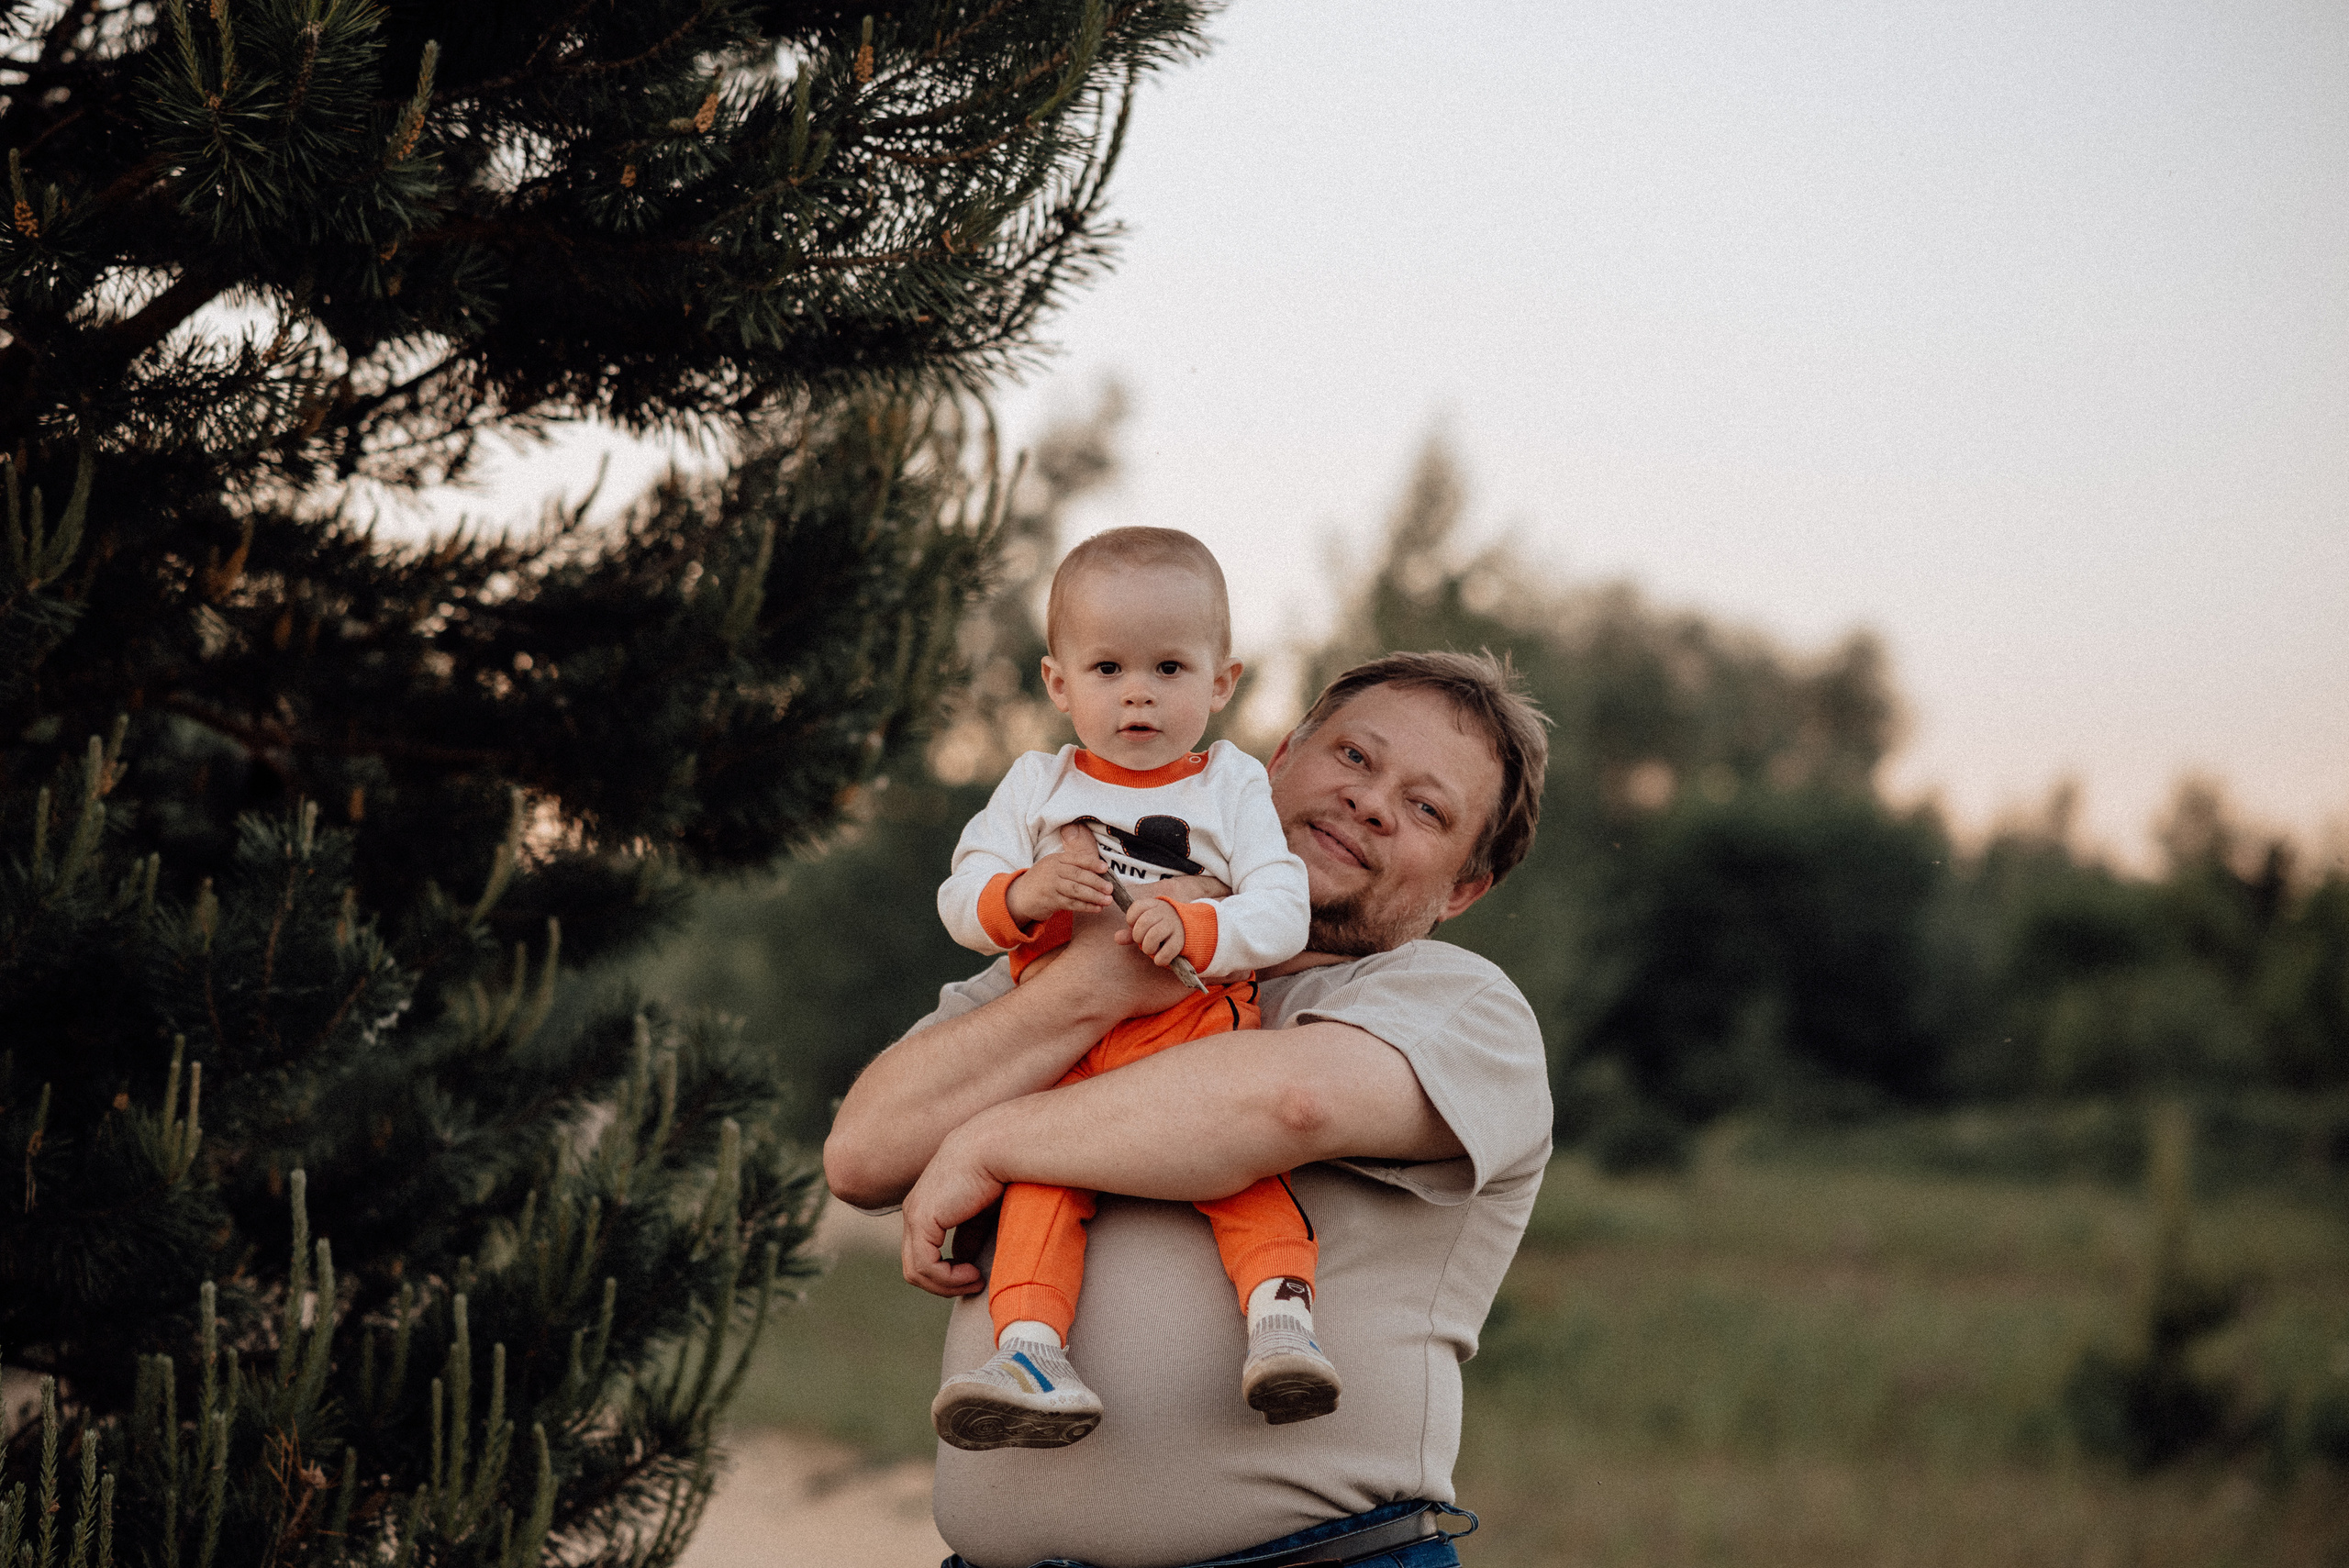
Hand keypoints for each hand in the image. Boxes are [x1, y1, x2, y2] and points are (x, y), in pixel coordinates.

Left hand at [901, 1127, 1004, 1297]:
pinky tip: (972, 1273)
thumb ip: (969, 1234)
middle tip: (974, 1283)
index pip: (924, 1251)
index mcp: (926, 1205)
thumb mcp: (981, 1211)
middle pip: (915, 1265)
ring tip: (974, 1280)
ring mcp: (914, 1215)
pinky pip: (924, 1266)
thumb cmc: (997, 1170)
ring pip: (915, 1271)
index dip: (948, 1271)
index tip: (976, 1273)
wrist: (995, 1145)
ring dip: (947, 1285)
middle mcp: (914, 1210)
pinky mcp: (921, 1219)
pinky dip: (947, 1279)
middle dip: (944, 1283)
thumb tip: (964, 1259)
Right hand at [1005, 825, 1114, 925]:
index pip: (1077, 859)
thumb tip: (1099, 871)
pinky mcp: (1049, 900)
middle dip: (1097, 882)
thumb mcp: (1053, 867)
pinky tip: (1096, 909)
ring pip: (1076, 890)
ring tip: (1107, 900)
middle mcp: (1053, 870)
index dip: (1092, 863)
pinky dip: (1085, 906)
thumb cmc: (1042, 881)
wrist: (1018, 896)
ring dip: (1094, 896)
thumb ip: (1071, 867)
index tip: (1106, 869)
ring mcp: (1050, 885)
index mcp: (1056, 859)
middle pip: (1079, 875)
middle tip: (1110, 889)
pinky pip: (1071, 904)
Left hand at [1125, 897, 1187, 967]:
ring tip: (1151, 950)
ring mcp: (1175, 925)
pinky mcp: (1182, 940)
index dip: (1131, 919)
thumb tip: (1117, 938)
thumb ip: (1131, 931)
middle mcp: (1165, 912)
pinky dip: (1160, 959)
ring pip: (1154, 936)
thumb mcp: (1147, 924)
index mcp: (1155, 905)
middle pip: (1144, 922)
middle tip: (1142, 941)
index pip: (1137, 907)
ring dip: (1148, 948)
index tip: (1135, 926)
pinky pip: (1166, 951)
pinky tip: (1160, 959)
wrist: (1193, 929)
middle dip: (1138, 936)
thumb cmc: (1163, 926)